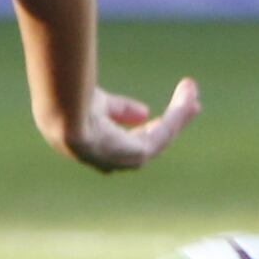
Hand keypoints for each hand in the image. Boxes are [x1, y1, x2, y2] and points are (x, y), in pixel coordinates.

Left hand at [55, 76, 200, 172]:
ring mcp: (123, 161)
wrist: (63, 110)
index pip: (121, 141)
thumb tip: (145, 113)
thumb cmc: (68, 101)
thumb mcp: (96, 102)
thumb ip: (118, 109)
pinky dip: (177, 116)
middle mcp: (109, 160)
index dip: (139, 125)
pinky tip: (189, 98)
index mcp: (94, 148)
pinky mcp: (138, 155)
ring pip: (159, 139)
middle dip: (168, 124)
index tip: (148, 112)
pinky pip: (164, 134)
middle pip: (146, 142)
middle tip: (188, 105)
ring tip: (195, 99)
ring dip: (178, 118)